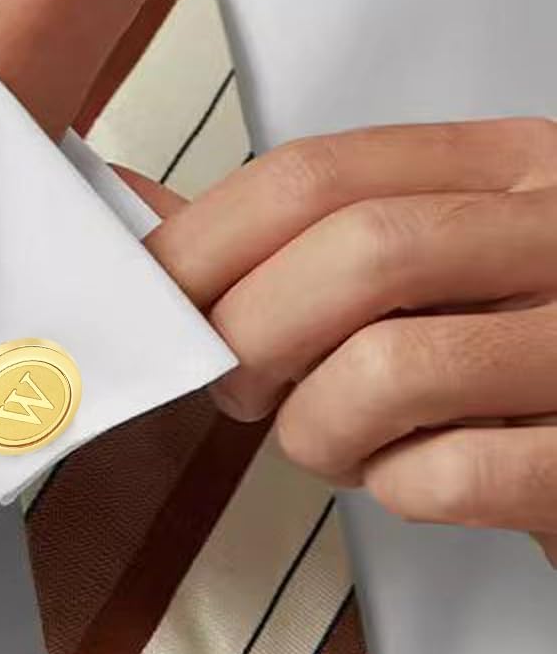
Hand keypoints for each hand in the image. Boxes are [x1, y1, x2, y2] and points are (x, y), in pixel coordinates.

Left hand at [140, 120, 556, 563]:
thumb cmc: (521, 331)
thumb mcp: (430, 250)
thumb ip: (291, 231)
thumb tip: (135, 207)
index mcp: (509, 165)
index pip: (320, 171)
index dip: (208, 236)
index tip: (157, 290)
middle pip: (355, 252)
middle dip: (253, 329)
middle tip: (235, 380)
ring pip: (396, 364)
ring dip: (316, 422)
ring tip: (324, 436)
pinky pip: (461, 475)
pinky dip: (396, 489)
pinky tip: (406, 476)